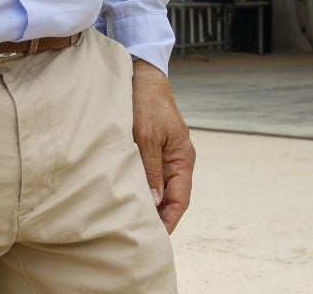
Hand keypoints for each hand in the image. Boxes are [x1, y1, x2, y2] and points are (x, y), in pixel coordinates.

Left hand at [130, 59, 194, 232]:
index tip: (158, 238)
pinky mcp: (154, 147)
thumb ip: (151, 170)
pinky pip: (152, 174)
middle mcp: (178, 158)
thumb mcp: (146, 138)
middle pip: (172, 196)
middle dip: (160, 217)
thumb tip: (154, 202)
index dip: (170, 220)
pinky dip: (144, 187)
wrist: (142, 75)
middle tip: (141, 235)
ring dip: (150, 203)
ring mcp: (166, 153)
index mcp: (183, 157)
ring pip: (161, 186)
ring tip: (133, 221)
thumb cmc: (146, 103)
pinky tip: (129, 196)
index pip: (181, 199)